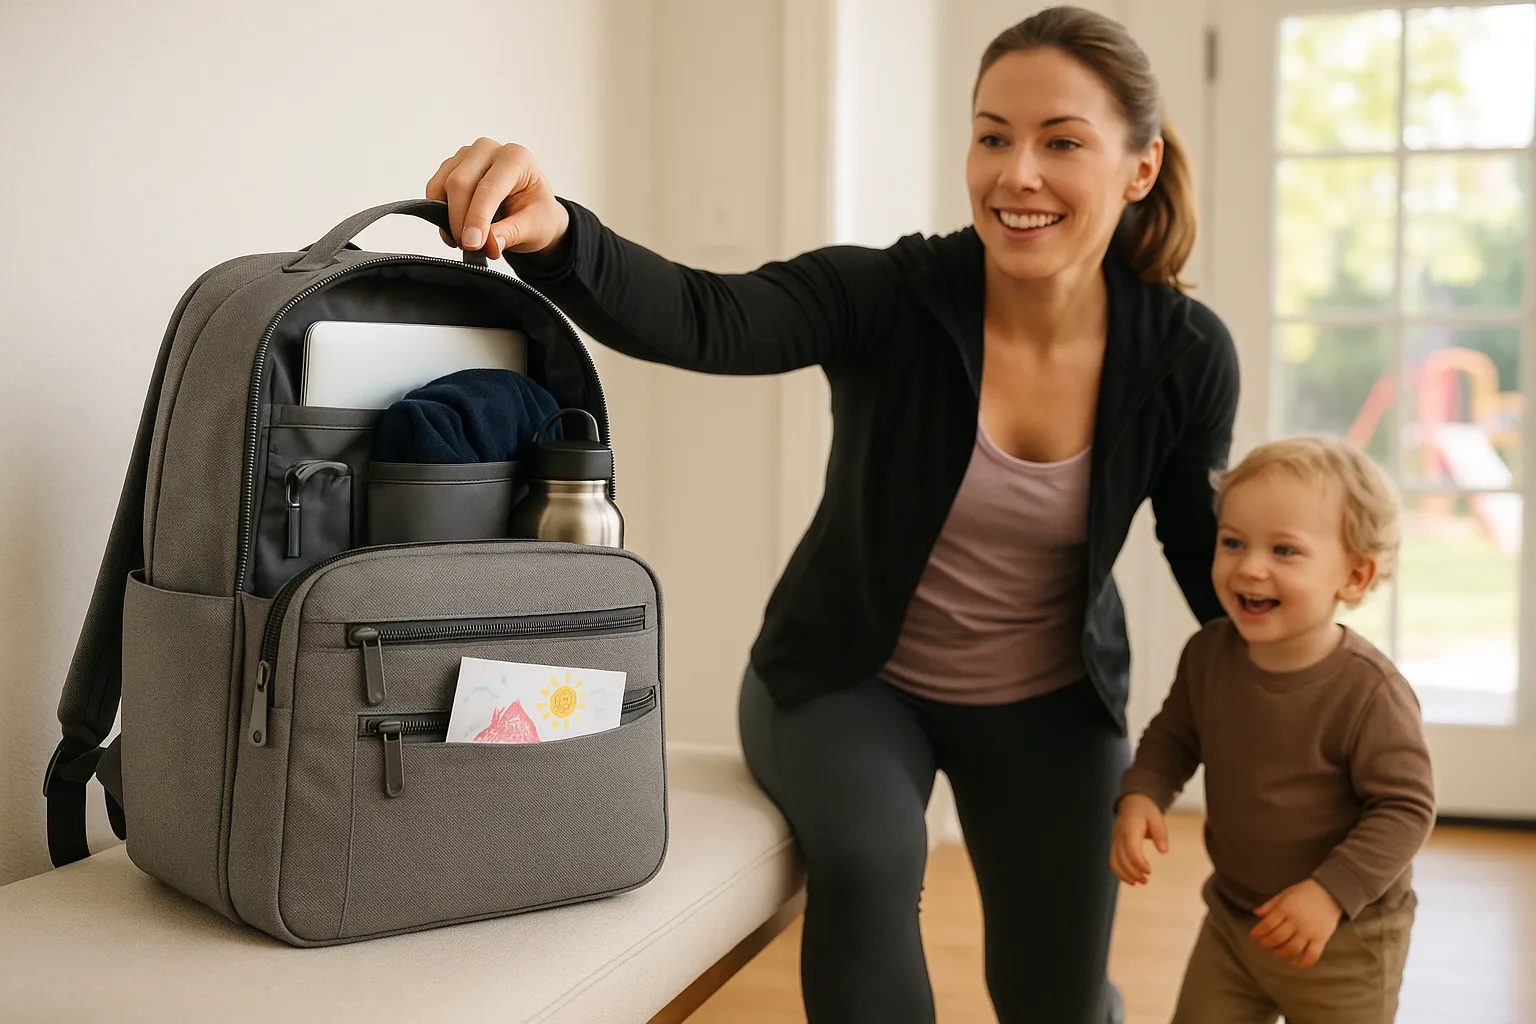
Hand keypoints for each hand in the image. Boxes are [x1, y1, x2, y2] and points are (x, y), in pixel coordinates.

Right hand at [425, 138, 570, 260]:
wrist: (531, 210)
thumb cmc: (536, 213)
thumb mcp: (534, 228)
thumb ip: (511, 234)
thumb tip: (488, 244)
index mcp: (516, 158)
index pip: (489, 187)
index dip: (477, 217)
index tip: (472, 243)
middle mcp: (489, 150)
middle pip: (460, 182)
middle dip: (459, 219)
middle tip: (469, 246)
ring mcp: (467, 155)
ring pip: (443, 184)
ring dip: (447, 217)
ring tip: (464, 240)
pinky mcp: (451, 166)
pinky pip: (435, 188)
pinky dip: (439, 212)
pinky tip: (454, 229)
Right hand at [1110, 794, 1168, 884]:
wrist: (1132, 803)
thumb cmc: (1146, 811)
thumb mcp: (1157, 818)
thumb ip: (1160, 834)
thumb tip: (1164, 851)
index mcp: (1129, 827)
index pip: (1131, 848)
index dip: (1138, 862)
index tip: (1149, 872)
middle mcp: (1119, 835)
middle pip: (1121, 857)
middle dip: (1133, 872)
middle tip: (1146, 880)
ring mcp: (1114, 840)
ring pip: (1114, 861)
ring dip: (1125, 875)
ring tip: (1140, 882)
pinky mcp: (1114, 845)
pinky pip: (1113, 861)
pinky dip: (1120, 872)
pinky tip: (1132, 880)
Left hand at [1250, 879, 1341, 968]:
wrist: (1331, 892)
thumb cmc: (1305, 892)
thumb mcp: (1285, 893)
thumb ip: (1270, 904)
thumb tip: (1256, 914)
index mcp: (1286, 909)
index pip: (1268, 924)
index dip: (1258, 932)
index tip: (1253, 935)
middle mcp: (1297, 922)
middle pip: (1278, 938)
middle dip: (1267, 943)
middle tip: (1264, 944)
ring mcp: (1309, 932)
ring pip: (1292, 948)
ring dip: (1281, 954)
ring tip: (1277, 953)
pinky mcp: (1321, 939)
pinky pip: (1312, 955)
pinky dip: (1303, 962)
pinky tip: (1296, 963)